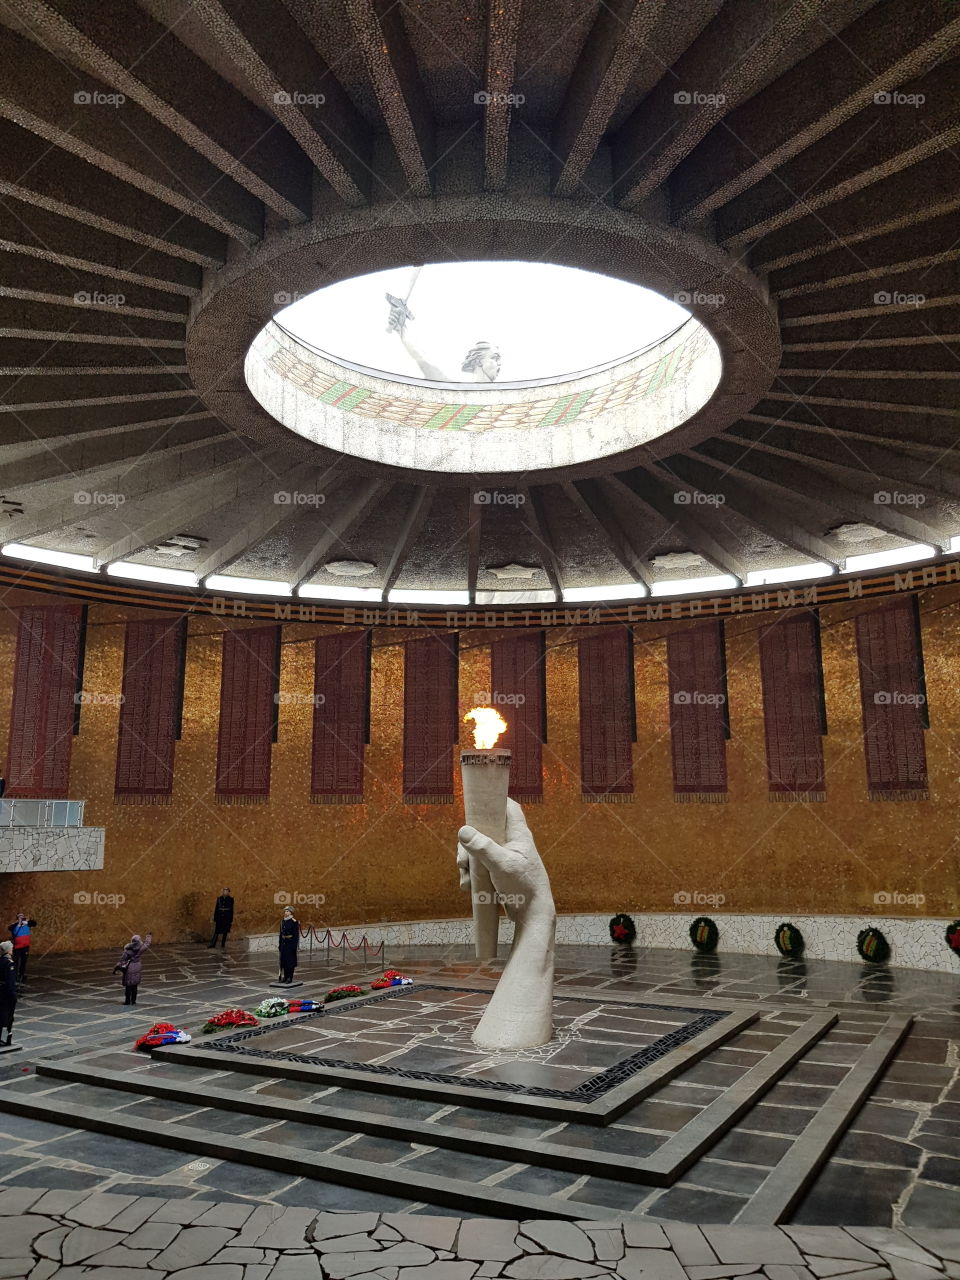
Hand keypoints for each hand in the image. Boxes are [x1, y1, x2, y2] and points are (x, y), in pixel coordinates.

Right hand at [457, 799, 553, 923]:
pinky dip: (471, 872)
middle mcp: (511, 843)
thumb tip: (463, 830)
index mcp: (518, 835)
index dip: (494, 800)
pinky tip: (467, 885)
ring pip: (478, 849)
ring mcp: (504, 857)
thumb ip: (483, 847)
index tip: (477, 802)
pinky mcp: (497, 871)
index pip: (509, 808)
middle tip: (462, 858)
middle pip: (485, 830)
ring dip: (467, 861)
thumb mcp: (501, 865)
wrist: (532, 915)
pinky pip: (479, 865)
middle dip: (469, 842)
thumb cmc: (524, 887)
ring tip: (464, 876)